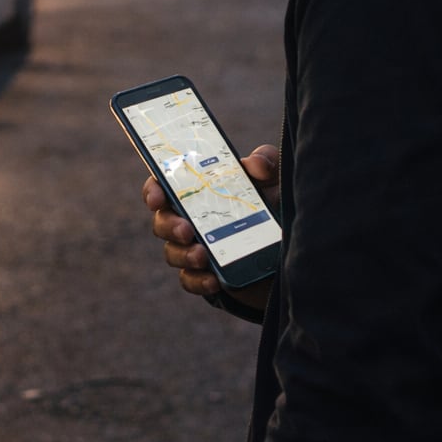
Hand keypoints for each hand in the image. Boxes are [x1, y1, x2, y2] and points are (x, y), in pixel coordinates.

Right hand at [142, 143, 279, 305]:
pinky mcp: (207, 273)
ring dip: (183, 254)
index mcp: (197, 189)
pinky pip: (191, 280)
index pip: (163, 186)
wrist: (287, 244)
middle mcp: (189, 217)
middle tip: (187, 230)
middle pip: (162, 221)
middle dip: (170, 226)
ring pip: (173, 252)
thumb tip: (254, 164)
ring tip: (202, 256)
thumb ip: (266, 161)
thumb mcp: (274, 177)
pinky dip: (198, 280)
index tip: (158, 197)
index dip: (153, 190)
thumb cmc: (272, 201)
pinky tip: (213, 280)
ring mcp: (195, 247)